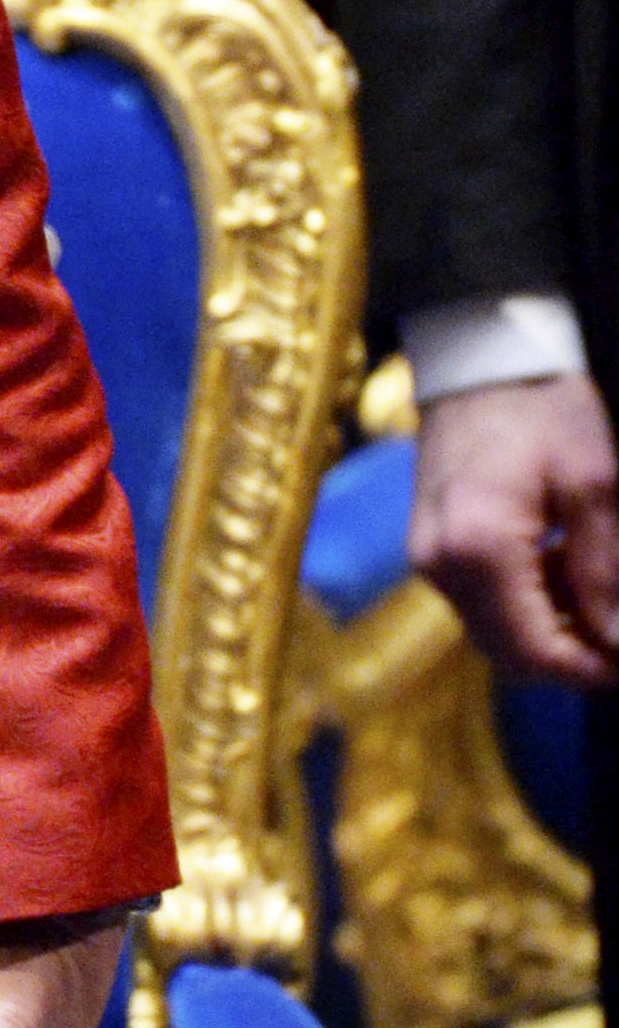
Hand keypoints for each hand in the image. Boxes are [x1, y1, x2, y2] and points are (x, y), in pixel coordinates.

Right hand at [411, 372, 618, 686]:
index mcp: (479, 549)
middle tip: (617, 628)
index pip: (536, 652)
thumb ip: (605, 570)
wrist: (478, 358)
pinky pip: (480, 604)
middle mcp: (440, 565)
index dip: (593, 669)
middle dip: (572, 657)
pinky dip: (525, 605)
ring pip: (495, 634)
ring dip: (550, 631)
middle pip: (510, 655)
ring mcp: (428, 557)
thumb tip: (617, 641)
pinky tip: (558, 566)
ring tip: (594, 587)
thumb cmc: (541, 407)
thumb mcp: (594, 483)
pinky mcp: (429, 546)